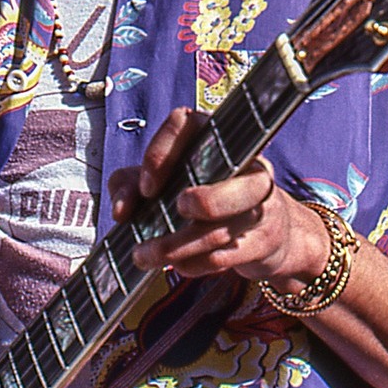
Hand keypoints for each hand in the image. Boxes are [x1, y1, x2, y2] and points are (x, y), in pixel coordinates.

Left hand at [110, 108, 328, 289]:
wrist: (265, 234)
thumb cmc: (204, 199)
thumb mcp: (160, 184)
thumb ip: (130, 186)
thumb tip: (122, 209)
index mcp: (215, 139)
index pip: (188, 123)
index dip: (163, 153)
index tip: (147, 188)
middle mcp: (245, 165)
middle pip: (231, 175)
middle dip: (203, 200)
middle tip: (175, 211)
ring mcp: (260, 204)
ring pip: (221, 227)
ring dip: (177, 246)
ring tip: (146, 255)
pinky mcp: (263, 241)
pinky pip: (225, 256)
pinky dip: (195, 264)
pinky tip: (178, 264)